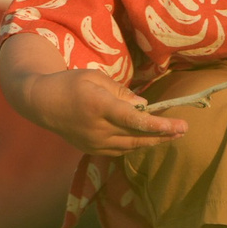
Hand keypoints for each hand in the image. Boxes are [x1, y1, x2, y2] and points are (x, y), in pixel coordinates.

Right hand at [14, 65, 190, 155]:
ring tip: (173, 134)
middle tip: (184, 129)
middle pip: (137, 136)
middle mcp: (97, 129)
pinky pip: (120, 149)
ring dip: (153, 141)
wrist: (42, 103)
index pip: (134, 120)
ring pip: (131, 145)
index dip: (158, 125)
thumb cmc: (70, 83)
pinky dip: (136, 144)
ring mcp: (94, 142)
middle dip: (163, 134)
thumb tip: (144, 106)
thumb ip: (122, 92)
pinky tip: (149, 138)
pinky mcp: (92, 149)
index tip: (178, 125)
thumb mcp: (96, 78)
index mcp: (99, 106)